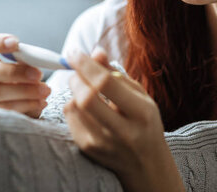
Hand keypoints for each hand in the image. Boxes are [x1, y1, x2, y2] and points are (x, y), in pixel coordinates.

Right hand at [0, 33, 50, 117]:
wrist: (18, 122)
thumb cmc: (20, 92)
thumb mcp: (21, 76)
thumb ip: (24, 65)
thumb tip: (38, 59)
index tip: (16, 42)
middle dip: (13, 71)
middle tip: (38, 74)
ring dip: (24, 90)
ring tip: (45, 91)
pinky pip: (3, 110)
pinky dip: (26, 105)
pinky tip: (41, 103)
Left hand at [64, 49, 184, 191]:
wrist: (146, 164)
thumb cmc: (144, 122)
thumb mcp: (138, 96)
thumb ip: (116, 74)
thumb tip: (95, 52)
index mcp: (141, 113)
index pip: (106, 84)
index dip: (86, 65)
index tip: (75, 53)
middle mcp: (122, 131)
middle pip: (86, 97)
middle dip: (76, 77)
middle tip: (77, 71)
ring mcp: (103, 143)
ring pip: (73, 107)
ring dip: (74, 91)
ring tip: (85, 89)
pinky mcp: (88, 149)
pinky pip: (69, 118)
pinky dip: (72, 105)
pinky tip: (85, 108)